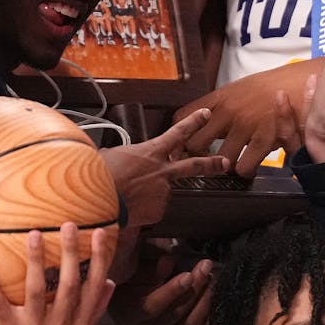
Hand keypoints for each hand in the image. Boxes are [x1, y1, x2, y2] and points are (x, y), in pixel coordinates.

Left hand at [0, 223, 115, 324]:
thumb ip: (95, 311)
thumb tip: (110, 283)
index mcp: (78, 324)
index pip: (93, 288)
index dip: (99, 259)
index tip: (99, 233)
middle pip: (68, 285)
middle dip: (70, 253)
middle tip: (68, 225)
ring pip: (37, 290)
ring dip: (36, 260)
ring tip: (34, 234)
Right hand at [98, 109, 227, 227]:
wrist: (99, 199)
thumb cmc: (101, 174)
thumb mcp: (112, 155)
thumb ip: (124, 155)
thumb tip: (118, 157)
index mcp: (151, 151)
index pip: (178, 132)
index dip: (194, 122)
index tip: (206, 114)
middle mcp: (162, 171)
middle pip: (193, 166)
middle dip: (212, 163)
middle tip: (225, 162)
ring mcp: (162, 192)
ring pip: (163, 191)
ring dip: (150, 193)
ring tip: (128, 195)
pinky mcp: (158, 210)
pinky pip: (153, 209)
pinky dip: (144, 209)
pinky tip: (130, 206)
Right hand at [107, 240, 213, 324]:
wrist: (128, 307)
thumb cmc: (130, 286)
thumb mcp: (132, 273)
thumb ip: (149, 270)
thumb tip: (168, 262)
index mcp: (129, 314)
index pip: (151, 306)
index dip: (172, 290)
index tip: (189, 274)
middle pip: (176, 314)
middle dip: (195, 288)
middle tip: (205, 267)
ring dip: (204, 300)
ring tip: (209, 279)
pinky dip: (208, 316)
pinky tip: (210, 297)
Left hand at [174, 59, 323, 176]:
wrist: (298, 83)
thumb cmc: (268, 87)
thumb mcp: (238, 90)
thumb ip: (220, 105)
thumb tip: (202, 122)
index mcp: (218, 98)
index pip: (182, 117)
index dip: (179, 136)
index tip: (181, 147)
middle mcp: (227, 111)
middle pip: (195, 144)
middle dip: (198, 157)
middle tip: (206, 163)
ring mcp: (245, 125)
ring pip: (219, 160)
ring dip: (224, 167)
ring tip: (231, 167)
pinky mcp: (264, 138)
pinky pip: (244, 166)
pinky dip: (245, 171)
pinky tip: (250, 166)